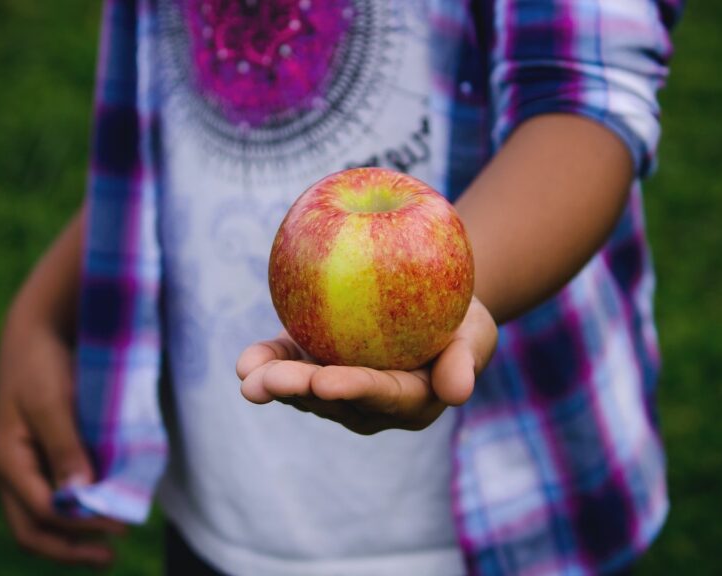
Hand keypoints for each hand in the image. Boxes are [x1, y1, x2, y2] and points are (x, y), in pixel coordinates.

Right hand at [0, 313, 125, 565]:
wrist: (39, 327)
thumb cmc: (42, 361)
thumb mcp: (52, 402)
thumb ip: (66, 448)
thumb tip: (78, 497)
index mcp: (7, 461)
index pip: (42, 513)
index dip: (80, 525)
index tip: (120, 526)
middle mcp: (13, 470)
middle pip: (33, 528)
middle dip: (70, 548)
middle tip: (110, 557)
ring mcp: (26, 464)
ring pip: (42, 516)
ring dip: (75, 533)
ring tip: (111, 540)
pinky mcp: (43, 453)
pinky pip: (54, 493)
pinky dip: (78, 508)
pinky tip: (106, 508)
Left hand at [236, 297, 496, 434]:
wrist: (435, 301)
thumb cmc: (462, 319)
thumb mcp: (476, 334)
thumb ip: (465, 361)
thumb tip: (458, 392)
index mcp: (410, 401)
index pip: (381, 395)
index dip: (353, 389)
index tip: (325, 382)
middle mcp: (370, 405)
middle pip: (333, 399)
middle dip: (299, 391)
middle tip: (267, 382)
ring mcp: (340, 388)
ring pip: (304, 391)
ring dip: (274, 383)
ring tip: (247, 375)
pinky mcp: (316, 365)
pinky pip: (289, 365)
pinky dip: (266, 362)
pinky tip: (245, 362)